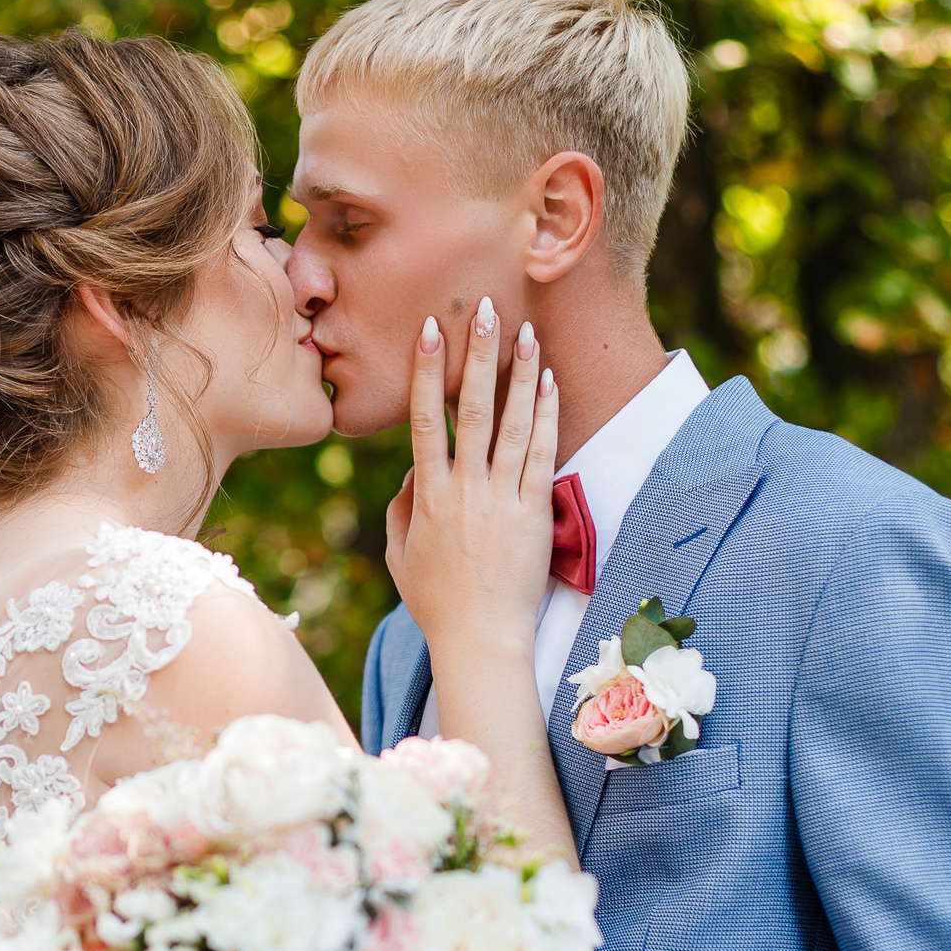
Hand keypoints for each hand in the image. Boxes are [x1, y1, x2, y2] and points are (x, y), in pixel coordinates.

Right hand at [384, 298, 559, 669]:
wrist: (481, 641)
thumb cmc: (438, 605)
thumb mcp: (400, 558)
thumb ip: (400, 510)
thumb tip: (411, 472)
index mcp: (428, 495)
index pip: (426, 419)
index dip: (428, 371)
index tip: (430, 331)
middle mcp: (465, 489)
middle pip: (472, 408)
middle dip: (478, 354)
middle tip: (484, 309)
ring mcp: (502, 500)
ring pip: (512, 423)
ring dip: (519, 373)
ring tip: (527, 331)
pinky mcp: (534, 514)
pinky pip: (543, 454)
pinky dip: (547, 415)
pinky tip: (550, 381)